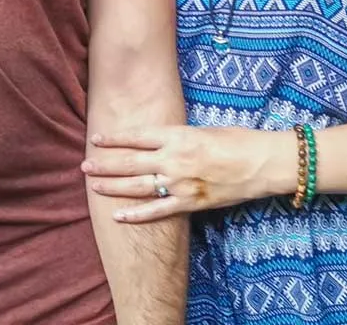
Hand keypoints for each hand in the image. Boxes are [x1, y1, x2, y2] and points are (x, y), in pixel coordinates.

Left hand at [82, 125, 293, 222]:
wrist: (262, 162)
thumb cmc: (237, 140)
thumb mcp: (203, 129)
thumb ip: (178, 136)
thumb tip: (159, 140)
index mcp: (178, 135)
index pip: (137, 136)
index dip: (115, 139)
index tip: (96, 139)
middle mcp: (174, 158)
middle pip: (131, 162)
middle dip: (105, 164)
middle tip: (84, 165)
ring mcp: (181, 182)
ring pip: (139, 186)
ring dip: (113, 187)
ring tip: (93, 186)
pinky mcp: (191, 202)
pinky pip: (158, 211)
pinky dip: (137, 215)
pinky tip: (119, 216)